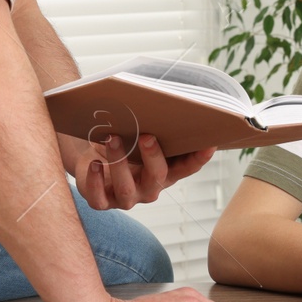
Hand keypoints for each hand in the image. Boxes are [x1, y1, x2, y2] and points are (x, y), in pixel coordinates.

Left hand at [70, 133, 216, 210]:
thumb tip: (166, 100)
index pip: (186, 168)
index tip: (208, 144)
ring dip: (119, 162)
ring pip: (126, 187)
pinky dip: (95, 181)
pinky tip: (94, 163)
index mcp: (164, 172)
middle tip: (147, 135)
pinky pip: (98, 199)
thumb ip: (155, 126)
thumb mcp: (139, 135)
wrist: (92, 158)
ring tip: (112, 138)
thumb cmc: (122, 144)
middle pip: (157, 177)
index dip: (198, 159)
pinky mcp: (102, 201)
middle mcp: (148, 187)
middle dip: (153, 156)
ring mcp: (126, 197)